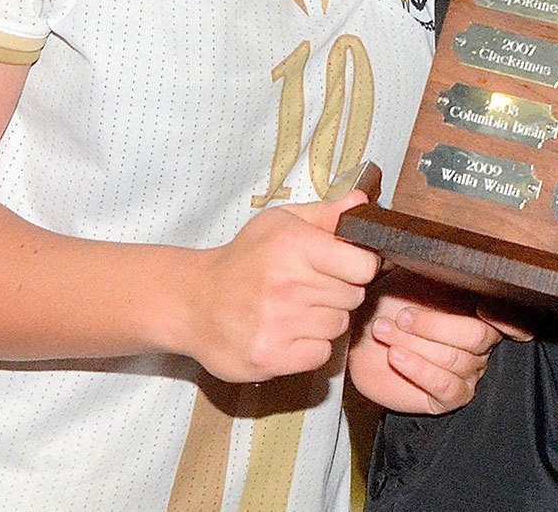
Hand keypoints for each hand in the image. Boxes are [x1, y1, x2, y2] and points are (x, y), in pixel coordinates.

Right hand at [176, 188, 380, 383]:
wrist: (193, 301)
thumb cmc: (244, 258)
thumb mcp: (281, 222)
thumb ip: (326, 214)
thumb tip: (361, 201)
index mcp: (294, 245)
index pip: (364, 266)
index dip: (359, 266)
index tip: (344, 267)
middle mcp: (287, 285)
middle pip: (353, 297)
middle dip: (339, 292)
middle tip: (310, 288)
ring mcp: (277, 324)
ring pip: (339, 326)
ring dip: (324, 320)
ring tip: (296, 309)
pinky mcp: (269, 357)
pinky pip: (321, 354)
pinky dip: (311, 347)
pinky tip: (289, 333)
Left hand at [348, 280, 532, 413]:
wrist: (362, 339)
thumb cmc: (390, 305)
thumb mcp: (412, 278)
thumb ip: (438, 271)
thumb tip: (453, 255)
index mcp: (478, 311)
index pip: (512, 317)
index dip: (508, 316)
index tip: (485, 307)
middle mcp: (480, 343)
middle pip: (476, 336)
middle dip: (435, 326)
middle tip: (402, 316)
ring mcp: (468, 371)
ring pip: (455, 360)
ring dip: (416, 345)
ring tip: (385, 332)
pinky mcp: (448, 397)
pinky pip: (446, 386)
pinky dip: (420, 369)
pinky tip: (397, 356)